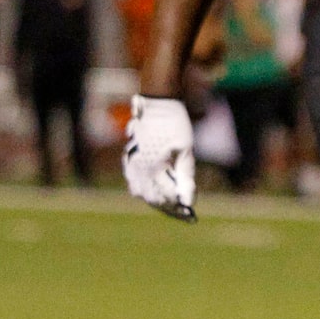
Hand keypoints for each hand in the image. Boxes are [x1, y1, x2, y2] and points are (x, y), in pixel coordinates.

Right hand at [124, 95, 196, 219]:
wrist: (156, 104)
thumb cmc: (175, 125)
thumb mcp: (186, 150)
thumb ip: (186, 177)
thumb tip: (188, 201)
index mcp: (155, 167)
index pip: (167, 198)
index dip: (179, 208)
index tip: (190, 215)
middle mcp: (140, 169)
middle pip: (153, 199)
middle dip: (169, 208)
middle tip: (184, 214)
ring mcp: (132, 165)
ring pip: (142, 193)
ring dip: (157, 201)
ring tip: (173, 205)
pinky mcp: (129, 160)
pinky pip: (134, 183)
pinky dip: (146, 191)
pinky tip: (158, 191)